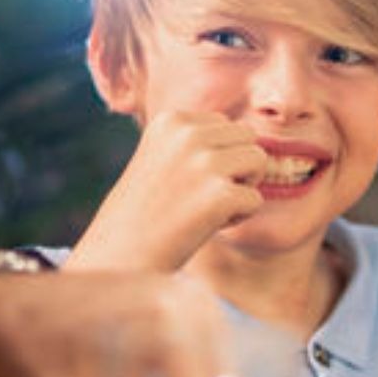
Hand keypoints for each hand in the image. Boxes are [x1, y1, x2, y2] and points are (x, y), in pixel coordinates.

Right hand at [69, 112, 267, 271]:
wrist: (119, 256)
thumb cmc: (142, 213)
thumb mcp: (160, 158)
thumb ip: (195, 141)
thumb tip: (247, 134)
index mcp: (172, 120)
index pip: (224, 124)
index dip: (216, 156)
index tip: (186, 181)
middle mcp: (188, 133)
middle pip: (248, 138)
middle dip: (236, 167)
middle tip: (202, 196)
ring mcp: (205, 162)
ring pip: (258, 162)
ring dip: (241, 189)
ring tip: (207, 208)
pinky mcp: (219, 194)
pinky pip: (256, 199)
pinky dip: (238, 217)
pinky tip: (206, 225)